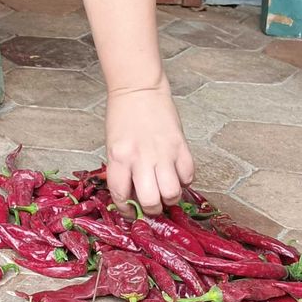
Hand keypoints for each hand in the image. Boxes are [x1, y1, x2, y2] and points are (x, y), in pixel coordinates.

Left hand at [105, 75, 194, 214]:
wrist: (139, 88)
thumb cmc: (122, 116)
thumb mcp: (113, 145)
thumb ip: (121, 169)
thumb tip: (131, 195)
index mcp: (119, 157)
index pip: (121, 195)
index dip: (126, 210)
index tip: (129, 212)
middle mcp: (141, 158)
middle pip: (151, 201)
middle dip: (152, 209)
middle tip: (151, 205)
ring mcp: (164, 153)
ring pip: (173, 193)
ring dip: (170, 198)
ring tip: (166, 191)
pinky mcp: (182, 146)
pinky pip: (189, 176)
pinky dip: (184, 181)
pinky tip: (177, 175)